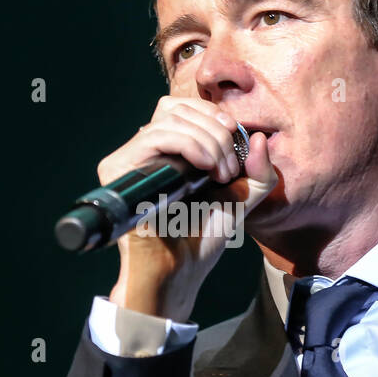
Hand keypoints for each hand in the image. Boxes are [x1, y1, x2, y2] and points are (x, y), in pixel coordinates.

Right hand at [99, 96, 277, 321]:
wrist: (182, 268)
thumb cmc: (204, 237)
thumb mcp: (242, 199)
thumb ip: (259, 172)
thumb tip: (259, 138)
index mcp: (170, 152)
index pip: (183, 108)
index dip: (211, 113)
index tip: (235, 136)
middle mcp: (146, 152)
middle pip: (176, 108)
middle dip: (214, 131)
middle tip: (229, 168)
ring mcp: (130, 160)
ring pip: (168, 120)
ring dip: (205, 141)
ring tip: (220, 173)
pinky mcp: (118, 168)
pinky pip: (154, 137)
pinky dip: (186, 144)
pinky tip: (203, 167)